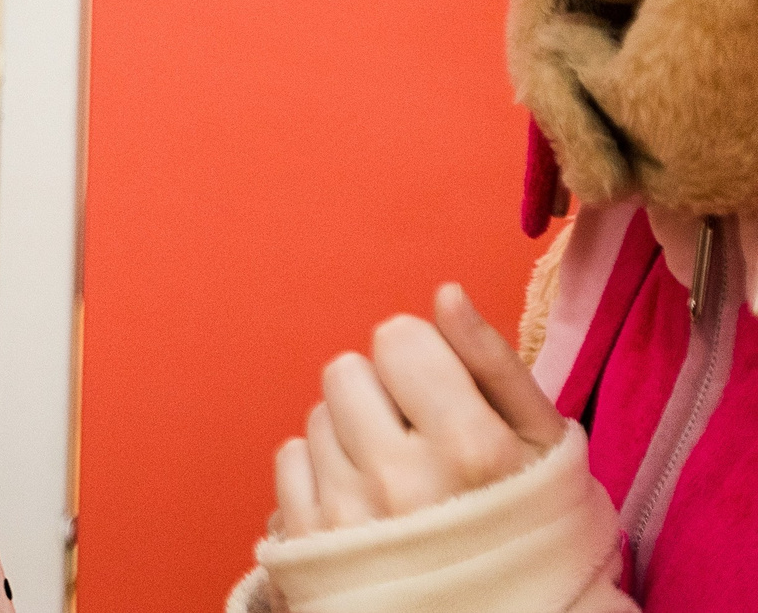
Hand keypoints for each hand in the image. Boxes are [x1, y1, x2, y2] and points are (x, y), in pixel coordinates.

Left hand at [274, 283, 565, 536]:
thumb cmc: (530, 527)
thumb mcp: (544, 446)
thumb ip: (494, 361)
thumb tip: (445, 293)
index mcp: (471, 448)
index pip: (398, 337)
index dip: (420, 358)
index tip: (440, 392)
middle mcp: (404, 480)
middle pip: (348, 370)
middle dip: (381, 393)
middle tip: (417, 437)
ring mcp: (350, 513)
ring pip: (318, 413)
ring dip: (351, 434)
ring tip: (396, 476)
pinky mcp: (310, 541)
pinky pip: (290, 457)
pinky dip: (320, 471)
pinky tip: (364, 498)